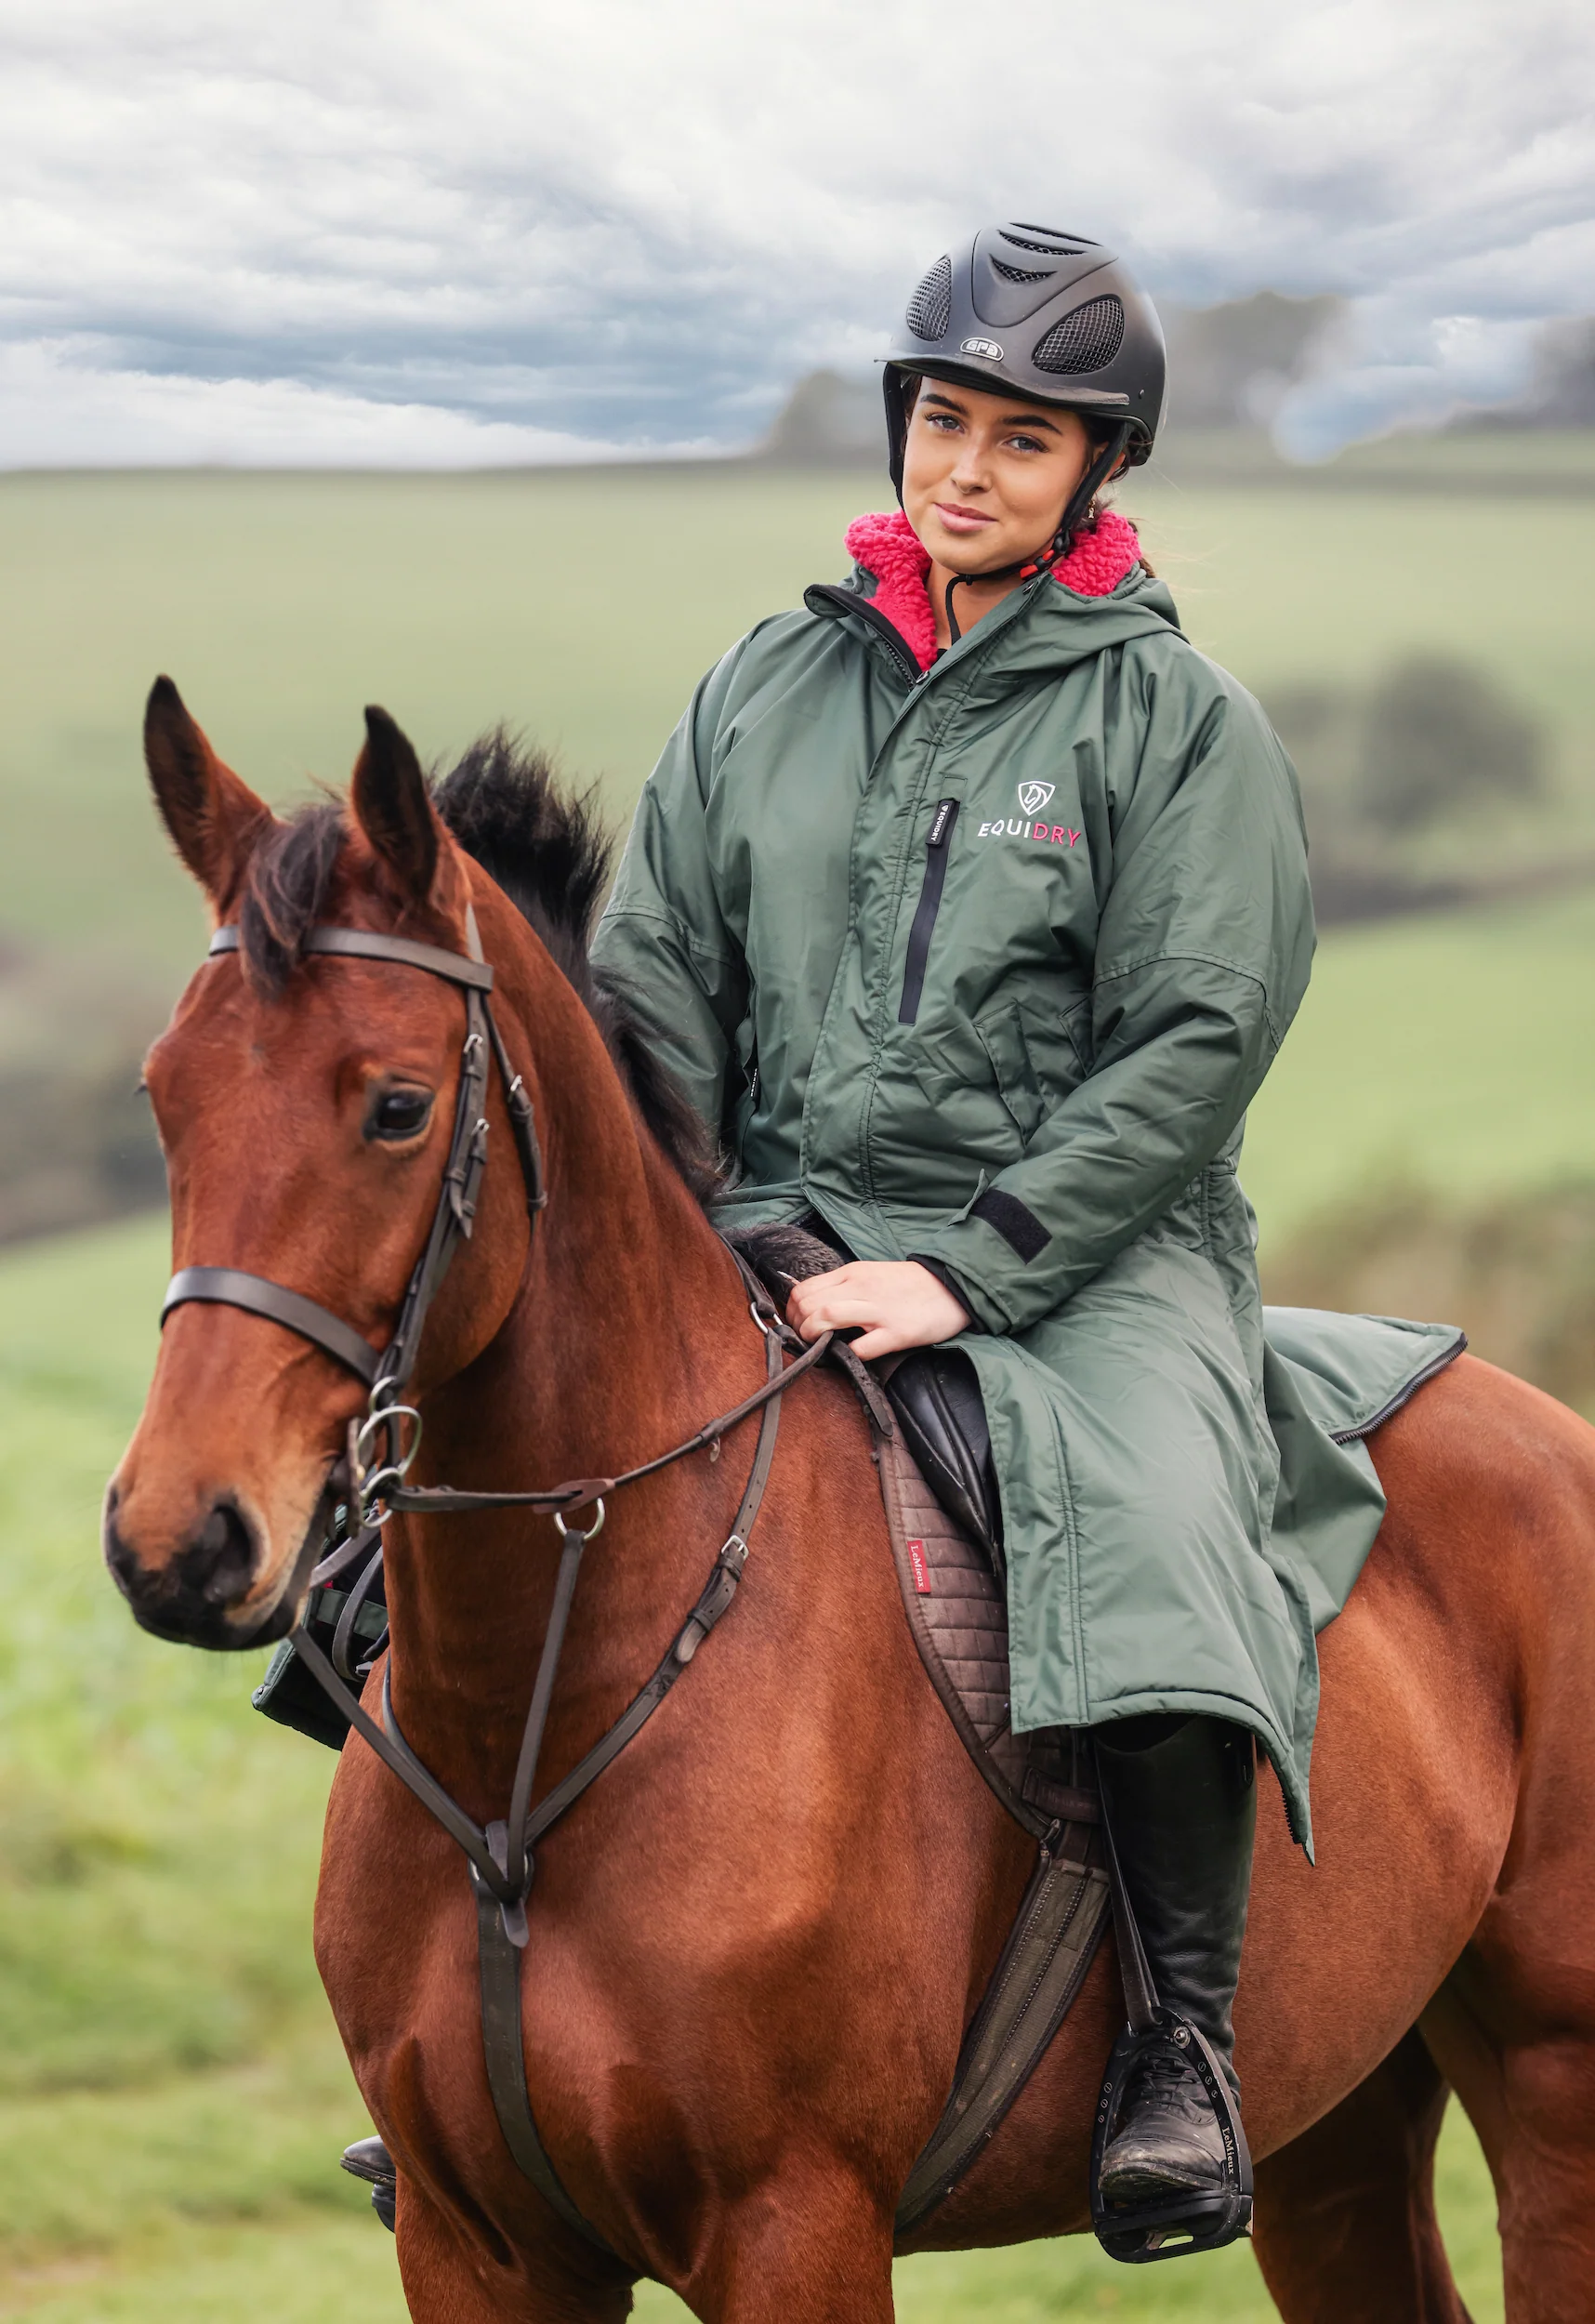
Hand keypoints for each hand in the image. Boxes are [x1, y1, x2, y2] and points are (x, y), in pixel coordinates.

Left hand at [784, 1260, 969, 1362]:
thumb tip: (814, 1305)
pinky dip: (849, 1354)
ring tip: (817, 1348)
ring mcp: (878, 1309)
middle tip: (803, 1340)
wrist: (953, 1286)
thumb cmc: (911, 1284)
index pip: (803, 1288)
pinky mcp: (896, 1332)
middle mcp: (860, 1287)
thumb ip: (844, 1287)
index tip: (795, 1325)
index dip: (790, 1311)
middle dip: (797, 1326)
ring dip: (812, 1335)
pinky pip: (862, 1347)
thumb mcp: (872, 1274)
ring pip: (826, 1316)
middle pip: (808, 1303)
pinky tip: (850, 1357)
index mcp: (852, 1273)